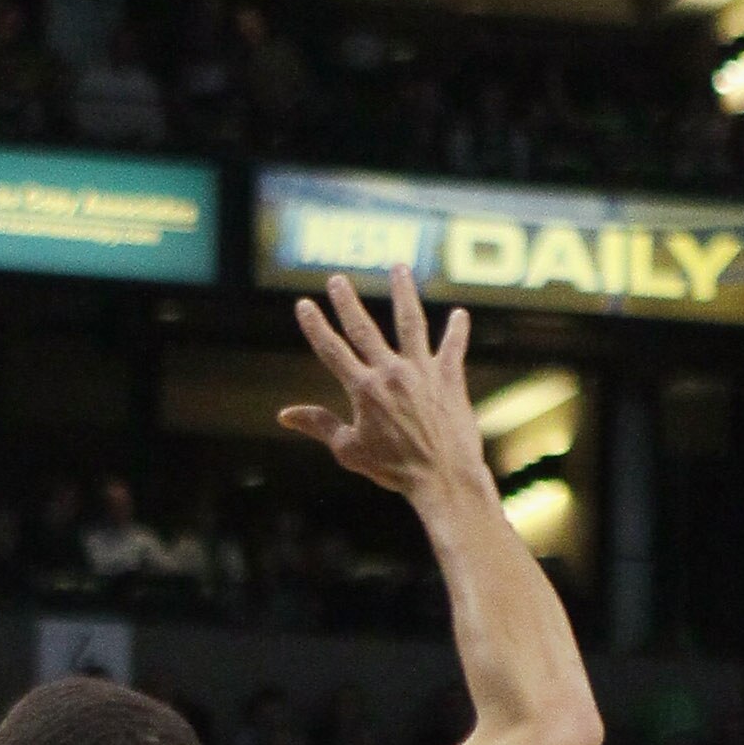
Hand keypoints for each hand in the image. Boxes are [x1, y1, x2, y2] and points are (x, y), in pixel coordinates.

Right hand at [279, 266, 486, 501]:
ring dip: (403, 293)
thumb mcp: (350, 451)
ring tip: (399, 269)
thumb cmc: (393, 469)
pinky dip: (456, 330)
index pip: (332, 351)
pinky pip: (452, 346)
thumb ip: (320, 425)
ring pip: (411, 322)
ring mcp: (422, 371)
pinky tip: (458, 315)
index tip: (304, 304)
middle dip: (348, 302)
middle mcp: (391, 372)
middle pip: (365, 328)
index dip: (316, 326)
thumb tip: (285, 415)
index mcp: (363, 390)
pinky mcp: (449, 376)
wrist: (442, 476)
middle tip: (337, 279)